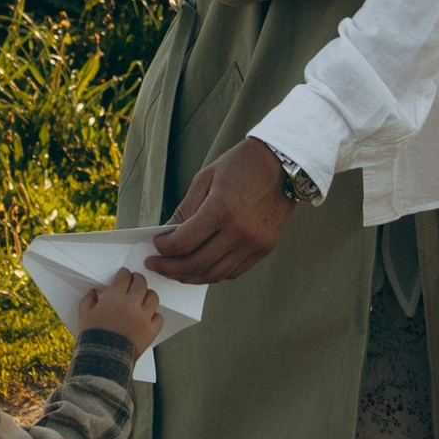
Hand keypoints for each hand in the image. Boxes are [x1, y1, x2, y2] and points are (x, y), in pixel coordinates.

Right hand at [78, 269, 165, 352]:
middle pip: (141, 283)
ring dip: (148, 295)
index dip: (124, 274)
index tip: (124, 275)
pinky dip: (154, 316)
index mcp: (114, 298)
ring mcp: (143, 317)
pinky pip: (158, 317)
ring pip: (153, 297)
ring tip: (143, 298)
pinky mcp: (151, 331)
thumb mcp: (84, 316)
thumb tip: (93, 292)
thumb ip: (88, 301)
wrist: (103, 360)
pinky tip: (148, 317)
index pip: (124, 277)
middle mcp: (131, 304)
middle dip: (137, 279)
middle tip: (135, 281)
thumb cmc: (92, 338)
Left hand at [148, 137, 293, 283]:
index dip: (164, 248)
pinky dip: (214, 273)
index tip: (155, 246)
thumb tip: (166, 236)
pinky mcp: (265, 248)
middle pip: (197, 263)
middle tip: (156, 265)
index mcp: (221, 209)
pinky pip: (234, 271)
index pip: (184, 243)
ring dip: (191, 276)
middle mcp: (240, 231)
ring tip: (175, 271)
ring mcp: (255, 243)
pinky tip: (201, 267)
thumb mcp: (205, 179)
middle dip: (171, 268)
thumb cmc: (240, 165)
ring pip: (215, 274)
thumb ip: (185, 210)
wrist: (283, 162)